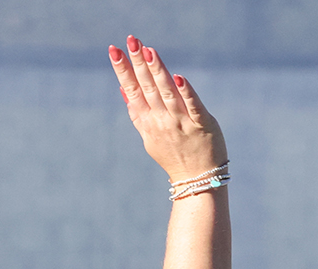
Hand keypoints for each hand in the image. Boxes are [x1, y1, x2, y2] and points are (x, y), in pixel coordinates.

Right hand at [109, 36, 226, 181]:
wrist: (197, 179)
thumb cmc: (173, 155)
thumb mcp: (149, 136)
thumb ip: (137, 113)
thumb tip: (123, 89)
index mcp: (147, 121)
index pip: (132, 90)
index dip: (123, 70)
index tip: (114, 50)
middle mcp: (162, 120)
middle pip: (148, 87)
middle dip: (139, 63)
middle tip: (132, 41)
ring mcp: (182, 122)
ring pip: (168, 92)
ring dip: (158, 71)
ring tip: (150, 51)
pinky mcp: (202, 125)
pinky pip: (194, 106)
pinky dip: (186, 93)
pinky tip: (179, 78)